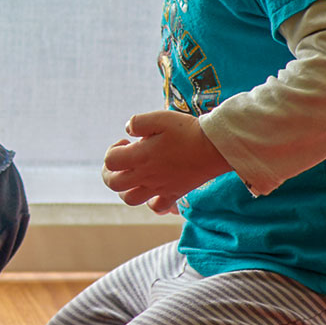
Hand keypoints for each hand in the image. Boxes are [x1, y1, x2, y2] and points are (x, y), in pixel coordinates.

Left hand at [101, 110, 228, 209]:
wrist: (215, 147)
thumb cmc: (187, 130)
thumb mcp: (159, 117)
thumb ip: (138, 122)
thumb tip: (127, 130)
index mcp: (140, 157)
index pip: (110, 161)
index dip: (113, 150)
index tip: (126, 142)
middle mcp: (146, 176)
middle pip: (113, 184)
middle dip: (110, 171)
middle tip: (123, 160)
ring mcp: (160, 187)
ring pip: (130, 199)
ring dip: (125, 189)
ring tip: (133, 175)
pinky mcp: (175, 193)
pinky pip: (157, 207)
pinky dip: (151, 202)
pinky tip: (154, 190)